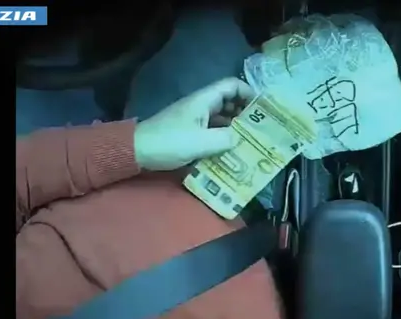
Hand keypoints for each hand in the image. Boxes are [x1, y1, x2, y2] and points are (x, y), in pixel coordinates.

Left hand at [133, 77, 256, 170]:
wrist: (137, 151)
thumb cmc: (170, 142)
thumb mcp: (202, 143)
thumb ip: (225, 139)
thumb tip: (239, 138)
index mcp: (204, 100)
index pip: (231, 85)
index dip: (248, 92)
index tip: (262, 108)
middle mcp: (200, 105)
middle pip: (228, 100)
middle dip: (245, 111)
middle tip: (261, 126)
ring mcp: (194, 117)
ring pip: (221, 115)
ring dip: (235, 124)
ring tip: (250, 138)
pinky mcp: (189, 130)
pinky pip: (212, 128)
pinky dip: (223, 134)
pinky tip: (231, 148)